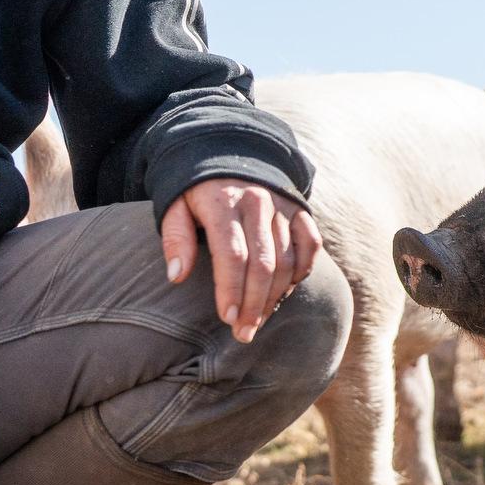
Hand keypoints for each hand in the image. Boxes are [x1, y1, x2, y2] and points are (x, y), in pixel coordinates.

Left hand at [159, 178, 320, 343]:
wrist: (229, 151)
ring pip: (287, 259)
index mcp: (223, 202)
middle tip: (243, 333)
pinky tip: (284, 292)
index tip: (227, 318)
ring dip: (274, 296)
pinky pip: (310, 245)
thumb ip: (175, 239)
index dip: (231, 288)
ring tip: (258, 321)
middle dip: (254, 303)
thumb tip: (176, 276)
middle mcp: (258, 202)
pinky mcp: (300, 210)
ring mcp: (283, 206)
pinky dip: (301, 271)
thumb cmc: (195, 190)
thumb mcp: (174, 206)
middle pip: (263, 263)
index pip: (232, 253)